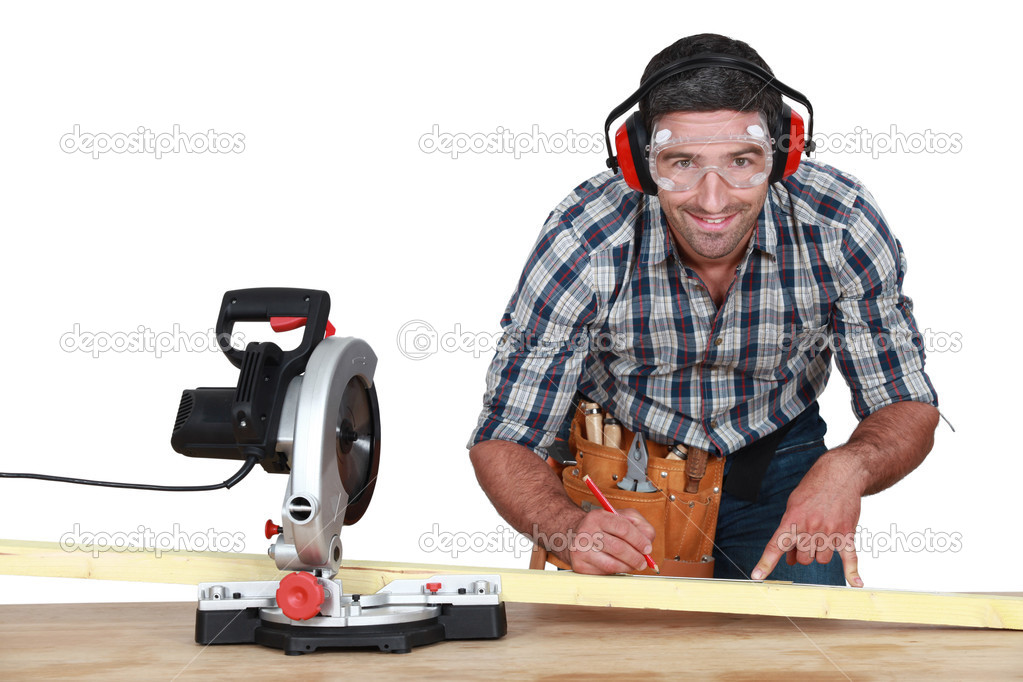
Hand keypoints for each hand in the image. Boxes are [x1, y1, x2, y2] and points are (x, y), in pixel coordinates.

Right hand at [563, 508, 655, 574]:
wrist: (573, 535)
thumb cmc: (602, 527)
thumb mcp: (620, 516)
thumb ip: (638, 524)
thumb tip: (648, 541)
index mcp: (597, 517)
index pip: (623, 528)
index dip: (639, 540)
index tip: (648, 548)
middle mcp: (586, 532)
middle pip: (618, 548)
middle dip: (636, 557)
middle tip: (644, 562)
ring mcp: (580, 551)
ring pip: (612, 564)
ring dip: (628, 567)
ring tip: (633, 565)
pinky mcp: (579, 566)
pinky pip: (604, 574)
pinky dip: (615, 572)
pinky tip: (617, 566)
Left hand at [751, 449, 865, 586]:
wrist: (839, 475)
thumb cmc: (813, 490)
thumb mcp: (794, 507)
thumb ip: (790, 533)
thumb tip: (789, 559)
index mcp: (792, 520)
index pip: (776, 545)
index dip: (766, 562)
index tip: (757, 575)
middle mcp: (810, 528)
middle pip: (802, 559)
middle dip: (802, 554)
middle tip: (807, 541)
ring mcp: (829, 531)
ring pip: (821, 560)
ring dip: (820, 554)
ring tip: (822, 537)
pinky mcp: (847, 533)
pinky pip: (850, 557)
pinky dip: (852, 571)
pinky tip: (856, 583)